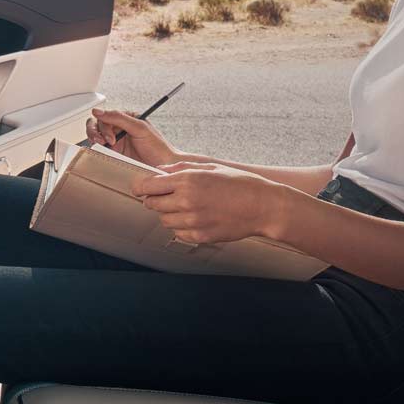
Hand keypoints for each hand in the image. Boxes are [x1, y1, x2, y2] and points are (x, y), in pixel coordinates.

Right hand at [88, 108, 176, 167]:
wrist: (163, 167)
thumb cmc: (158, 148)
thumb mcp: (140, 128)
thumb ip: (119, 118)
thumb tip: (98, 111)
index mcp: (126, 119)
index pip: (105, 116)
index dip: (104, 125)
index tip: (111, 137)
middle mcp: (119, 129)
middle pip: (97, 125)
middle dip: (96, 132)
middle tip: (104, 142)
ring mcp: (115, 142)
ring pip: (95, 136)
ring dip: (95, 139)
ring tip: (103, 147)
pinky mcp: (113, 154)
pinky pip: (99, 150)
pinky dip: (96, 150)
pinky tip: (102, 153)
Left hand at [129, 163, 291, 244]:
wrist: (263, 206)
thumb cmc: (241, 183)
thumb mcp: (211, 167)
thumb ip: (181, 168)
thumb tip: (160, 171)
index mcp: (187, 180)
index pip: (147, 186)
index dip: (140, 186)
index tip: (141, 187)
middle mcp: (186, 201)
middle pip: (151, 204)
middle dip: (155, 199)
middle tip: (167, 196)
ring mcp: (193, 221)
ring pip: (164, 220)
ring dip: (168, 214)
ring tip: (186, 207)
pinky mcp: (200, 236)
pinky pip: (178, 233)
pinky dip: (181, 227)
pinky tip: (195, 218)